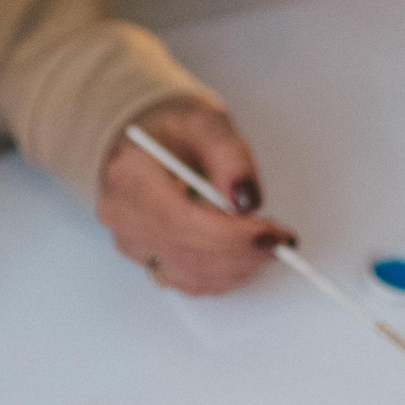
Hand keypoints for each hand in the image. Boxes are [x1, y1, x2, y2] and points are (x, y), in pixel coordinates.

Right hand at [97, 98, 283, 295]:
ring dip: (238, 267)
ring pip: (191, 276)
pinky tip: (245, 254)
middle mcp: (123, 215)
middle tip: (281, 239)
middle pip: (188, 255)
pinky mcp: (146, 258)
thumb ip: (231, 158)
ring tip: (266, 241)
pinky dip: (224, 274)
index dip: (231, 237)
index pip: (180, 223)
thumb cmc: (175, 130)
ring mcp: (131, 241)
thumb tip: (246, 202)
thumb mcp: (207, 123)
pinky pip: (189, 281)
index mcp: (129, 176)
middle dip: (244, 253)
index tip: (272, 235)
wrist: (150, 141)